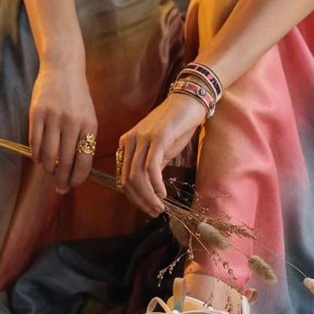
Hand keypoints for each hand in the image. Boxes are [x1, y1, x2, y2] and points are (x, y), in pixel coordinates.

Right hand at [28, 63, 97, 192]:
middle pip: (65, 161)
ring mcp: (53, 118)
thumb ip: (84, 139)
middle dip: (62, 179)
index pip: (84, 160)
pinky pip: (34, 142)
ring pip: (48, 154)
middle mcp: (72, 123)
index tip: (73, 185)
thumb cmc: (77, 97)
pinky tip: (38, 159)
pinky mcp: (36, 114)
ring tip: (49, 172)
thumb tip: (76, 168)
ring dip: (48, 168)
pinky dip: (36, 155)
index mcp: (89, 125)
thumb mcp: (88, 116)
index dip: (77, 177)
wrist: (63, 69)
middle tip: (59, 188)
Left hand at [117, 93, 206, 216]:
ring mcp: (142, 138)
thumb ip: (152, 166)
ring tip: (159, 207)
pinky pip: (151, 168)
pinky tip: (163, 193)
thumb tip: (150, 190)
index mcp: (126, 143)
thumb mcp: (160, 149)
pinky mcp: (157, 138)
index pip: (123, 178)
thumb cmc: (177, 126)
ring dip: (148, 197)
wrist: (189, 102)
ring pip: (137, 177)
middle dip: (140, 200)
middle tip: (154, 212)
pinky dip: (155, 185)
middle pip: (127, 180)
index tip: (147, 208)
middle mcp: (130, 141)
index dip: (134, 197)